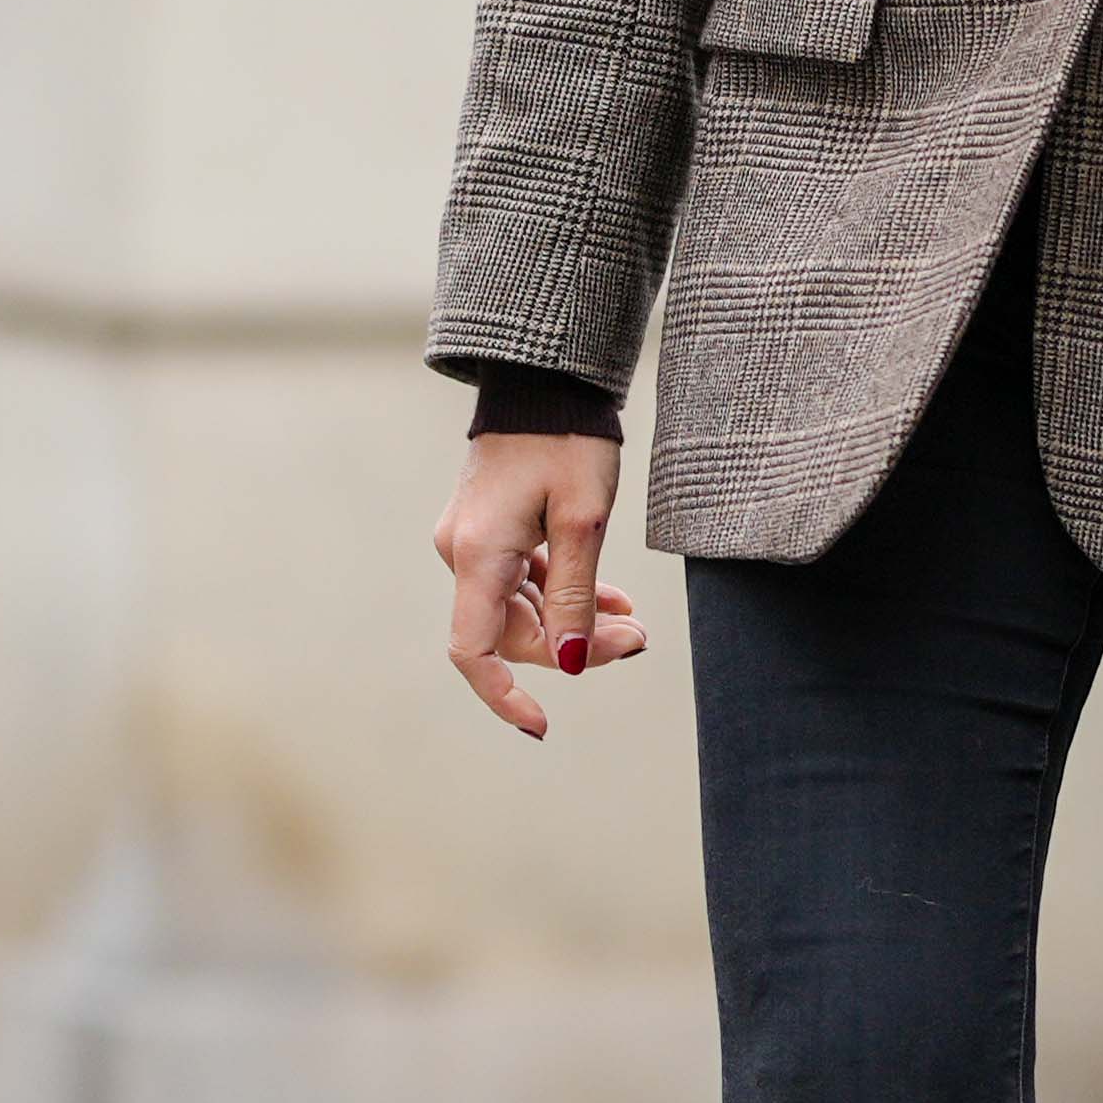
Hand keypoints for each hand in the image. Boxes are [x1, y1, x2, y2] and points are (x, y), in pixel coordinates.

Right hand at [437, 432, 636, 737]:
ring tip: (634, 622)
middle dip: (572, 647)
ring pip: (522, 609)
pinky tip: (613, 601)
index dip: (504, 696)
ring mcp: (476, 541)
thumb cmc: (568, 439)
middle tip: (638, 638)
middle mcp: (464, 553)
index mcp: (478, 555)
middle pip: (510, 633)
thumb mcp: (585, 521)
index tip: (542, 725)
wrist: (548, 377)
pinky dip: (565, 594)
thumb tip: (570, 663)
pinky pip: (525, 581)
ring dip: (575, 623)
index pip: (473, 653)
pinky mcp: (493, 529)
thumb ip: (576, 596)